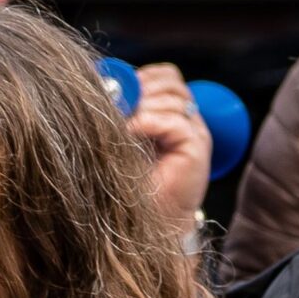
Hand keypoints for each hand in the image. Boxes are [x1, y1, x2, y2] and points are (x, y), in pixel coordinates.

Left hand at [128, 62, 210, 220]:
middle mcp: (185, 119)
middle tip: (117, 103)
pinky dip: (148, 122)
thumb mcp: (120, 137)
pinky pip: (174, 121)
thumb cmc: (128, 182)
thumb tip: (102, 82)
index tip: (114, 86)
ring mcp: (194, 132)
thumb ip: (121, 112)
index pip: (164, 75)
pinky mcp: (196, 147)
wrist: (143, 222)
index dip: (141, 76)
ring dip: (142, 106)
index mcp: (168, 112)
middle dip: (141, 88)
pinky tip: (130, 132)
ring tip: (121, 124)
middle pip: (171, 81)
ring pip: (172, 98)